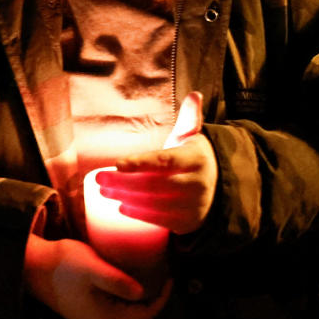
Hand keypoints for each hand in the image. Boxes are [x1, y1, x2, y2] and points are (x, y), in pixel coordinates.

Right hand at [23, 235, 170, 318]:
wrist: (32, 266)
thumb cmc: (63, 265)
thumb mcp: (94, 268)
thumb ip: (118, 282)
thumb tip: (141, 293)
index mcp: (105, 318)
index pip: (143, 315)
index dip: (161, 298)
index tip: (170, 276)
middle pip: (135, 314)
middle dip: (151, 295)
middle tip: (160, 270)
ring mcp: (90, 317)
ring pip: (124, 309)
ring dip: (137, 292)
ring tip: (147, 270)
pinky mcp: (84, 308)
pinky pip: (112, 304)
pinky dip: (123, 291)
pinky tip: (125, 274)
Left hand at [98, 93, 217, 234]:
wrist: (219, 189)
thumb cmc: (193, 159)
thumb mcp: (193, 138)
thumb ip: (189, 118)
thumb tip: (194, 95)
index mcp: (195, 159)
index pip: (165, 161)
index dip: (140, 163)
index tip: (117, 163)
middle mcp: (196, 183)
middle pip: (154, 185)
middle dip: (122, 182)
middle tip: (99, 178)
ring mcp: (193, 206)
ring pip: (153, 203)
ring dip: (124, 197)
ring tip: (104, 190)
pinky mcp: (187, 223)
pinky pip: (158, 220)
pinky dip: (137, 213)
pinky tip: (121, 206)